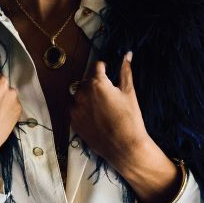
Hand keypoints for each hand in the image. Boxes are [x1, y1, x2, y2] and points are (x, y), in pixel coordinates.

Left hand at [67, 51, 149, 171]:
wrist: (124, 147)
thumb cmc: (130, 119)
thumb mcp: (129, 93)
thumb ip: (126, 72)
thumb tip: (127, 55)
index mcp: (97, 83)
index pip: (97, 67)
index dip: (104, 69)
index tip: (108, 73)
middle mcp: (83, 93)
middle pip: (87, 81)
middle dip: (96, 84)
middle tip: (108, 96)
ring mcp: (76, 109)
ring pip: (79, 95)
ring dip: (87, 97)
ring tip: (101, 108)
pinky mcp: (73, 122)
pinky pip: (75, 110)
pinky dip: (82, 110)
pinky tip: (95, 117)